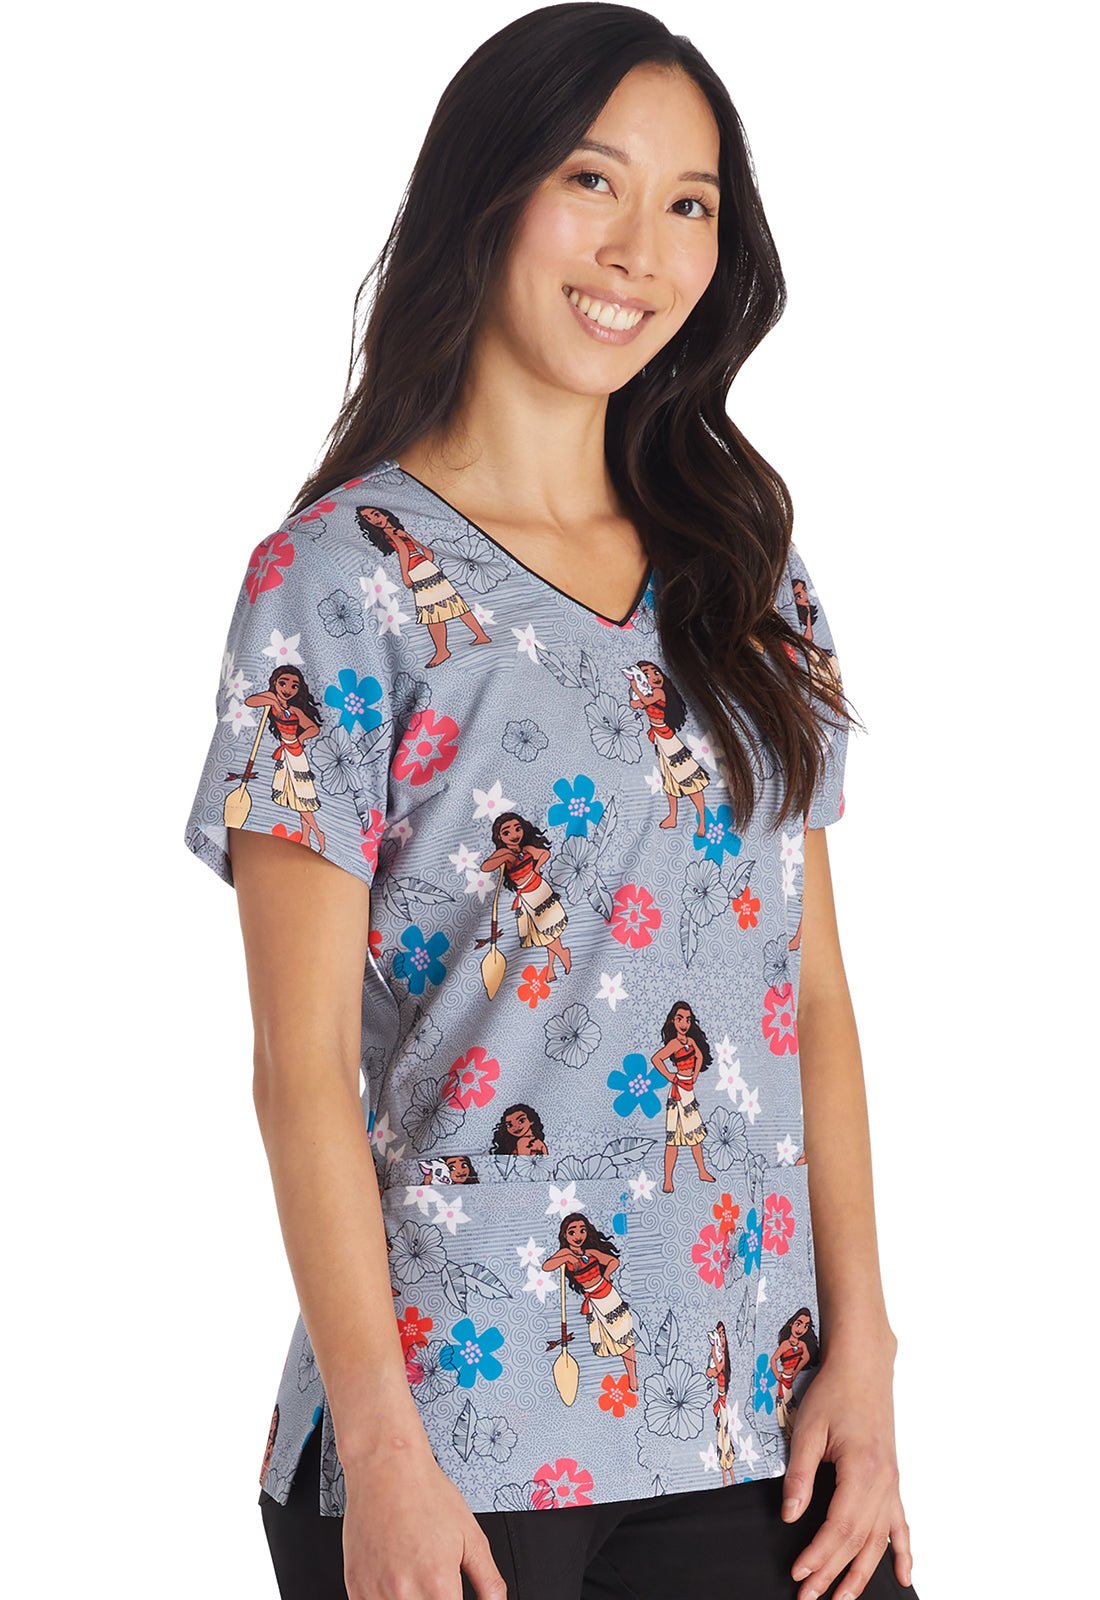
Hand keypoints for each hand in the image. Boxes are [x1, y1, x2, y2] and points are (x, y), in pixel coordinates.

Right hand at [342, 1439, 506, 1598]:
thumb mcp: (472, 1536)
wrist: (385, 1468)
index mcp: (437, 1584)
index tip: (453, 1596)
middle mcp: (404, 1593)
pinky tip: (396, 1584)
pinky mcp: (355, 1587)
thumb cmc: (425, 1494)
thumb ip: (488, 1581)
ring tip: (416, 1580)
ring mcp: (375, 1592)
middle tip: (435, 1585)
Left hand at [780, 1329, 913, 1598]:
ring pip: (879, 1540)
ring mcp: (892, 1485)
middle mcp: (883, 1485)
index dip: (818, 1556)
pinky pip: (901, 1524)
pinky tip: (903, 1576)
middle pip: (858, 1541)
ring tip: (844, 1599)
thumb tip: (790, 1515)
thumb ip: (800, 1474)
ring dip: (863, 1574)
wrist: (863, 1368)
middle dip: (833, 1574)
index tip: (799, 1575)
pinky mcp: (893, 1481)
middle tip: (809, 1598)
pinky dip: (903, 1552)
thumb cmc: (834, 1393)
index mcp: (863, 1471)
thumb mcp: (808, 1429)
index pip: (839, 1528)